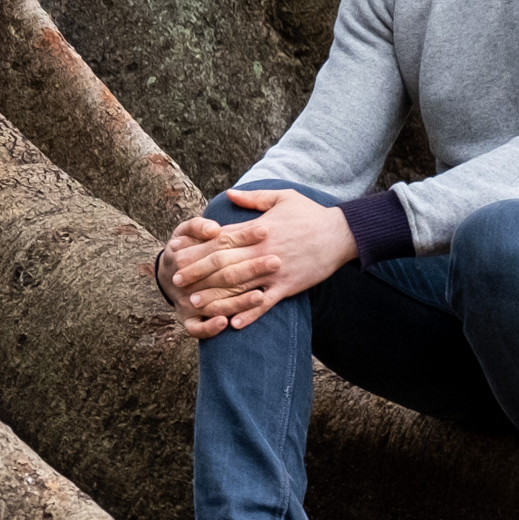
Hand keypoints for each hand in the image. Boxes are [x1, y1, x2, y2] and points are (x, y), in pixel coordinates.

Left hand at [158, 187, 352, 338]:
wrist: (342, 233)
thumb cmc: (311, 213)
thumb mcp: (282, 197)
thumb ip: (253, 198)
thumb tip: (229, 194)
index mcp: (257, 230)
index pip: (219, 239)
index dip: (196, 247)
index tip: (178, 252)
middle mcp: (262, 251)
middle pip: (223, 264)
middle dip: (197, 273)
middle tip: (176, 281)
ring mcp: (274, 271)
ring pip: (239, 287)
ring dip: (216, 296)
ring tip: (195, 304)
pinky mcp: (288, 287)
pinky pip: (265, 304)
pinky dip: (250, 314)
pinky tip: (233, 325)